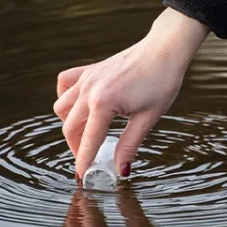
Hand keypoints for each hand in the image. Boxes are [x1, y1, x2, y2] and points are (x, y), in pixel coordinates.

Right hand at [54, 8, 208, 179]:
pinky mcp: (89, 70)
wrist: (164, 50)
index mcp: (103, 104)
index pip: (88, 141)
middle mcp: (89, 90)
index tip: (81, 177)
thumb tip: (121, 170)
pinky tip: (78, 106)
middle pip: (70, 127)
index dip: (83, 161)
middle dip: (76, 147)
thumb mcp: (148, 118)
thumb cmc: (161, 82)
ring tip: (86, 135)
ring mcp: (87, 78)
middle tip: (89, 159)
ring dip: (69, 124)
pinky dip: (66, 96)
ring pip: (62, 107)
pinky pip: (65, 84)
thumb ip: (129, 145)